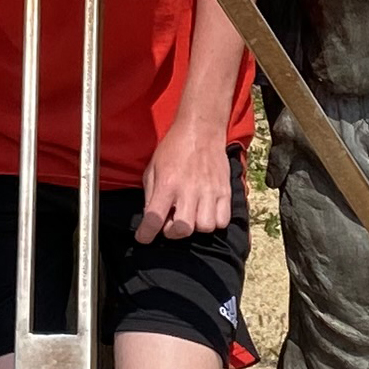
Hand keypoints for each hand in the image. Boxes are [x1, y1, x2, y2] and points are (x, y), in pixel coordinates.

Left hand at [135, 121, 231, 244]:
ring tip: (190, 215)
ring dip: (195, 227)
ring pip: (205, 227)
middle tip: (170, 223)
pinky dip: (214, 222)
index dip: (146, 234)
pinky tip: (205, 212)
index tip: (143, 237)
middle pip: (183, 229)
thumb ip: (151, 196)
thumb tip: (151, 220)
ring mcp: (209, 191)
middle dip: (173, 233)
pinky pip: (223, 220)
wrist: (201, 130)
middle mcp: (189, 189)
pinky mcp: (225, 191)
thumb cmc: (173, 149)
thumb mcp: (153, 169)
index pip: (154, 218)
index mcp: (167, 183)